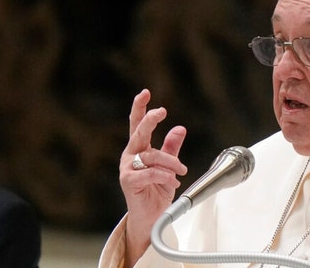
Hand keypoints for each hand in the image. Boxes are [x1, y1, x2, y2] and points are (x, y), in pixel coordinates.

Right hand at [119, 89, 187, 266]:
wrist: (152, 216)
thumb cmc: (157, 190)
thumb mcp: (169, 166)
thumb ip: (172, 148)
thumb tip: (179, 128)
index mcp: (140, 149)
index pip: (137, 124)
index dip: (140, 108)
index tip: (145, 92)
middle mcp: (131, 155)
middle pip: (139, 132)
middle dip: (149, 120)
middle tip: (161, 111)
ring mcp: (128, 168)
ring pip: (151, 155)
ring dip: (171, 162)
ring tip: (181, 172)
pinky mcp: (129, 182)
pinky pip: (149, 173)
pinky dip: (164, 175)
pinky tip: (173, 182)